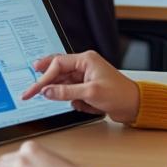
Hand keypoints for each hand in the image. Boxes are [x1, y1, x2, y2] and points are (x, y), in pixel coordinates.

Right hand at [20, 50, 139, 123]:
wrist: (136, 107)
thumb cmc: (119, 94)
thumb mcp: (90, 92)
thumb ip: (65, 91)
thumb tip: (46, 91)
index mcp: (85, 60)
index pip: (57, 65)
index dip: (43, 78)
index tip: (33, 90)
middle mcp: (84, 66)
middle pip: (57, 72)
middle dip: (47, 83)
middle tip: (30, 92)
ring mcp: (85, 78)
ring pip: (64, 85)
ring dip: (67, 96)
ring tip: (80, 102)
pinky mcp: (87, 89)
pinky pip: (71, 94)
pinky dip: (75, 102)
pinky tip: (88, 106)